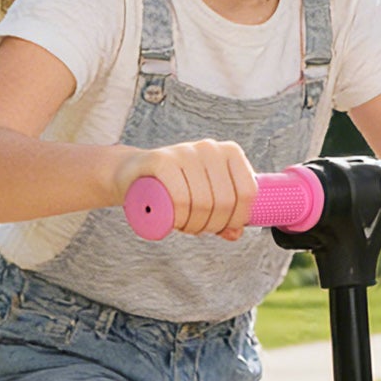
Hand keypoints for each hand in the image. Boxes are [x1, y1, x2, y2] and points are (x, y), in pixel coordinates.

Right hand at [113, 139, 257, 239]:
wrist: (132, 175)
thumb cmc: (174, 187)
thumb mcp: (205, 199)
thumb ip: (225, 217)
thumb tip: (235, 233)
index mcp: (230, 152)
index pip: (248, 192)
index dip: (237, 218)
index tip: (221, 227)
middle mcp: (210, 147)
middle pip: (225, 201)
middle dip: (212, 225)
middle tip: (197, 229)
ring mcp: (186, 151)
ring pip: (203, 203)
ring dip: (194, 225)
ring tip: (183, 224)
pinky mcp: (162, 160)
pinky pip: (180, 199)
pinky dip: (179, 217)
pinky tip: (172, 220)